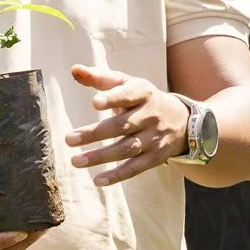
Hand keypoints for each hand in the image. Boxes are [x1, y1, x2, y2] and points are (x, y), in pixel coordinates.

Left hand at [65, 65, 187, 185]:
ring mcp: (153, 138)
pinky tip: (98, 180)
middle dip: (95, 133)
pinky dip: (117, 175)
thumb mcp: (127, 83)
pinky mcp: (154, 157)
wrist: (181, 120)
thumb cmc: (142, 99)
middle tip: (68, 139)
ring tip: (75, 161)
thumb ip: (100, 77)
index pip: (129, 94)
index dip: (113, 98)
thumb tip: (74, 69)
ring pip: (127, 148)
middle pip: (122, 125)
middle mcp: (150, 116)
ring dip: (101, 156)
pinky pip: (135, 168)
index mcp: (143, 93)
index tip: (94, 102)